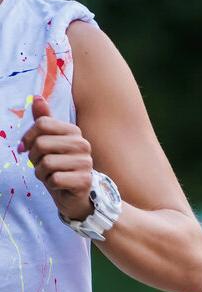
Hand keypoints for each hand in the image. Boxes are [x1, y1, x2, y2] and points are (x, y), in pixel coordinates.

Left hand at [18, 95, 93, 221]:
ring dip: (41, 173)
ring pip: (47, 163)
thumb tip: (37, 97)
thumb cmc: (60, 167)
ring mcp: (85, 162)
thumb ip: (44, 120)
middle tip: (41, 165)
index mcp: (73, 131)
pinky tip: (58, 185)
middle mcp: (82, 144)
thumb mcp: (49, 143)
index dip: (28, 137)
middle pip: (41, 143)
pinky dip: (51, 184)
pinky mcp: (84, 180)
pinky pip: (55, 179)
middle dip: (34, 158)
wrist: (76, 195)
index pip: (42, 124)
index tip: (26, 148)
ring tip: (50, 175)